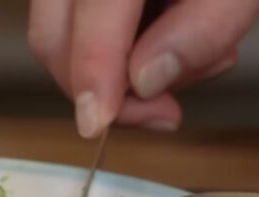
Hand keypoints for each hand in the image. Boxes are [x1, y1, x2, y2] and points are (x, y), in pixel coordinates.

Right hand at [28, 0, 258, 137]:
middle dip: (99, 87)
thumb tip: (146, 81)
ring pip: (58, 40)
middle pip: (53, 36)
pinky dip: (112, 54)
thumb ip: (205, 27)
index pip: (93, 12)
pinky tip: (163, 39)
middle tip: (161, 109)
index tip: (98, 122)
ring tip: (187, 57)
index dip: (92, 72)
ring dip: (113, 74)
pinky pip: (73, 31)